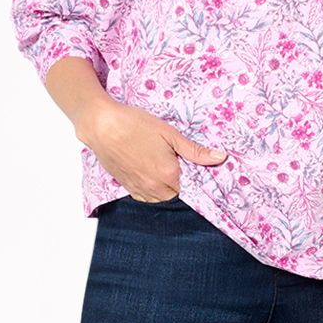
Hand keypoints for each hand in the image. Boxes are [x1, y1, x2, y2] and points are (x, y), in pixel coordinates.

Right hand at [78, 97, 226, 201]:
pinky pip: (144, 196)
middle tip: (171, 160)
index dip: (190, 175)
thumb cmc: (135, 125)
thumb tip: (220, 158)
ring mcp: (139, 189)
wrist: (102, 126)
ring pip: (159, 197)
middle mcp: (154, 187)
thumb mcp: (170, 134)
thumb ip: (195, 151)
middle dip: (176, 181)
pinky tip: (147, 170)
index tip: (186, 163)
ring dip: (163, 187)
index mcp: (169, 175)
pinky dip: (149, 188)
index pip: (190, 187)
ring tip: (157, 164)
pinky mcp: (126, 187)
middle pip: (175, 193)